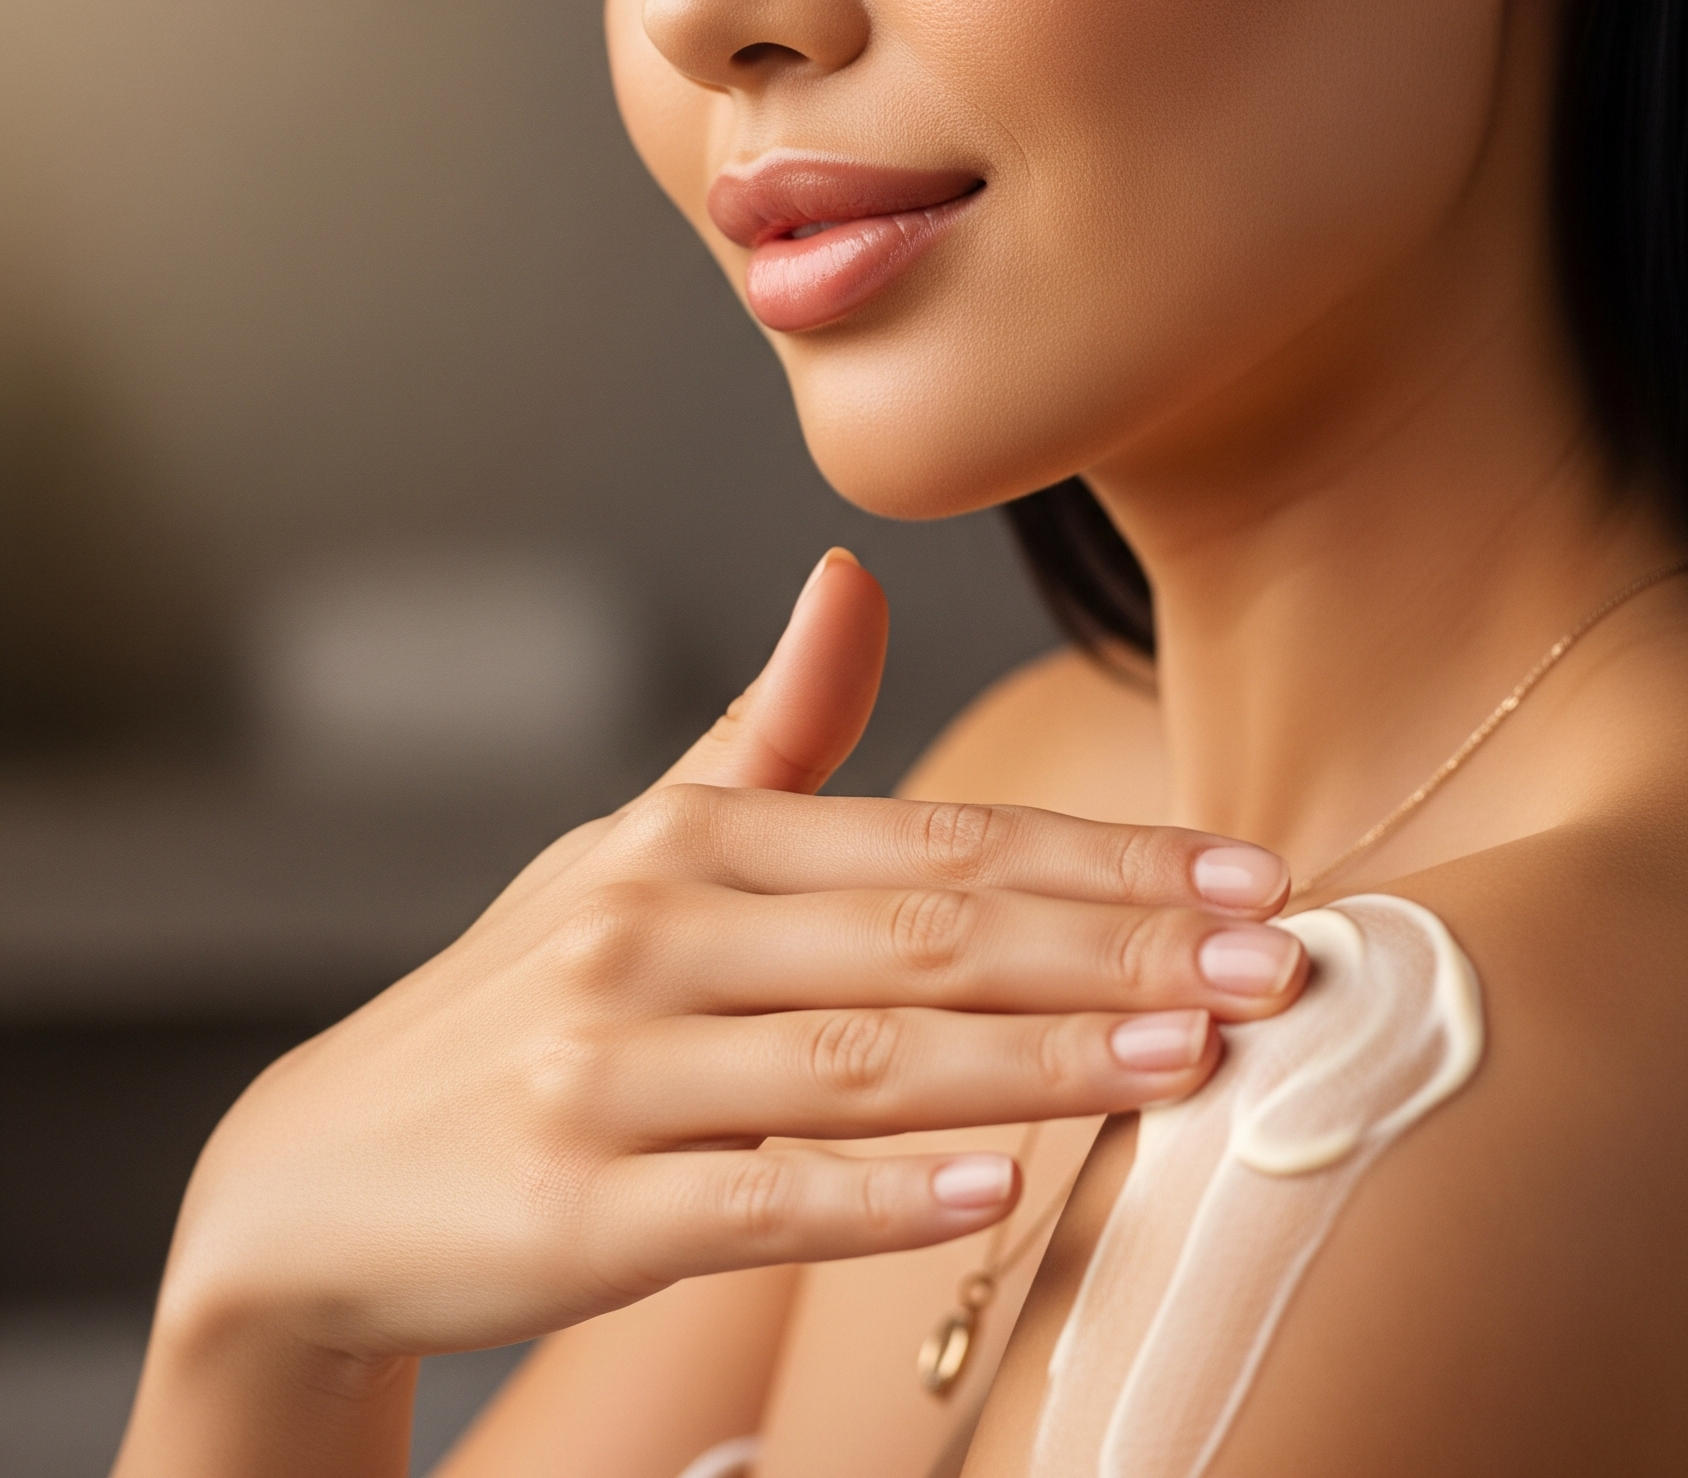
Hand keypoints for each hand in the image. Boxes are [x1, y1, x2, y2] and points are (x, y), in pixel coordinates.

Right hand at [148, 551, 1304, 1370]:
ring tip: (1189, 1058)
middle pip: (929, 933)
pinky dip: (877, 1195)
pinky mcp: (571, 1204)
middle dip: (1116, 948)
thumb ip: (767, 729)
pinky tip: (998, 1190)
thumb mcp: (639, 843)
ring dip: (1042, 1058)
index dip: (1103, 859)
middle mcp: (654, 930)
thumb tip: (850, 580)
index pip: (939, 841)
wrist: (319, 1173)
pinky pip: (752, 1198)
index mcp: (693, 840)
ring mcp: (609, 1066)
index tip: (1244, 876)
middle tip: (1271, 966)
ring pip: (866, 1057)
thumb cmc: (525, 995)